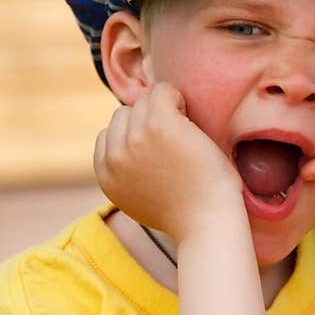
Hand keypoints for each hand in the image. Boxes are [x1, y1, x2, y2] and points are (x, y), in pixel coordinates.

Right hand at [93, 82, 243, 239]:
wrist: (208, 224)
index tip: (159, 153)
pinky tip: (190, 121)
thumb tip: (130, 143)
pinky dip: (178, 99)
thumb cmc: (186, 212)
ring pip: (143, 102)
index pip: (108, 135)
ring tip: (185, 134)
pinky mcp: (159, 125)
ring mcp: (135, 139)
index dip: (135, 137)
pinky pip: (163, 91)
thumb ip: (127, 172)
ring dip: (164, 110)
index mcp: (106, 175)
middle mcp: (115, 156)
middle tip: (175, 143)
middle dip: (146, 122)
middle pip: (124, 115)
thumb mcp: (140, 196)